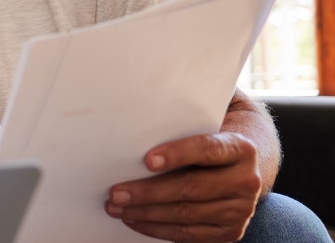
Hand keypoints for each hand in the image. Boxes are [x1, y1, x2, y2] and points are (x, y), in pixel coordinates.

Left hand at [105, 132, 260, 242]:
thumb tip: (134, 136)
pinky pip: (188, 234)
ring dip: (146, 213)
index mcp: (240, 149)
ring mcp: (240, 210)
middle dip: (148, 192)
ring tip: (117, 207)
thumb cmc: (207, 146)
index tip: (147, 160)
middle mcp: (246, 181)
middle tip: (116, 192)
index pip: (207, 149)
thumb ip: (178, 132)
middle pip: (192, 187)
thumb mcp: (202, 131)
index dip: (177, 154)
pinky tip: (134, 220)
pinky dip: (157, 228)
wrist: (239, 169)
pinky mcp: (230, 232)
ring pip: (186, 213)